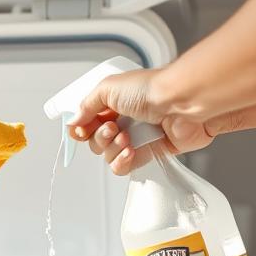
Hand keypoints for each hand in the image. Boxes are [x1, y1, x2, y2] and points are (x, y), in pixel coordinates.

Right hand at [67, 69, 227, 174]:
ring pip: (108, 155)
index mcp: (112, 103)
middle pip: (95, 141)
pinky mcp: (148, 153)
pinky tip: (131, 150)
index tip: (82, 128)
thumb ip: (86, 105)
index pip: (86, 122)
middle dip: (100, 137)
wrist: (181, 103)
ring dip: (113, 148)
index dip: (81, 128)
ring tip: (126, 137)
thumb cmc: (152, 90)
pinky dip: (123, 161)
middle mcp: (123, 120)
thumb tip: (74, 121)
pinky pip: (124, 167)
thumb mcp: (108, 88)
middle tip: (112, 128)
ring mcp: (135, 137)